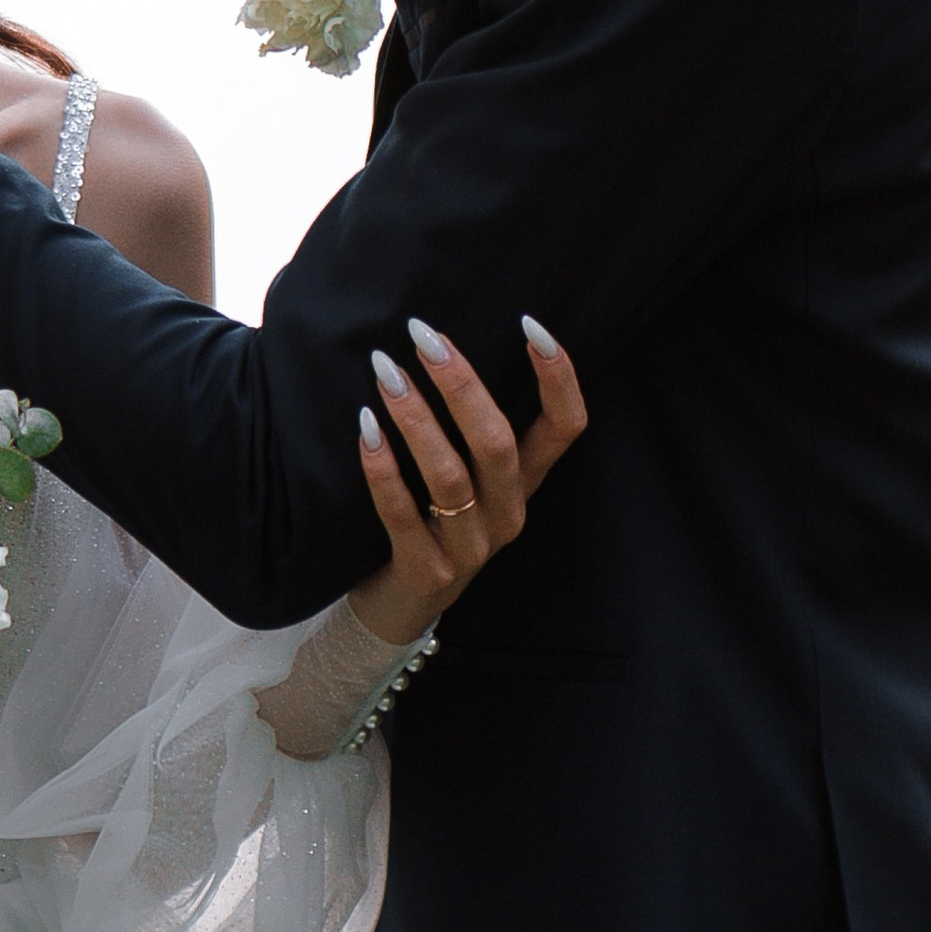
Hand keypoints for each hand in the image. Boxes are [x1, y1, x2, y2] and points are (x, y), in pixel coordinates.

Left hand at [345, 317, 587, 646]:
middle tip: (421, 334)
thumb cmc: (431, 522)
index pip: (566, 428)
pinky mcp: (427, 573)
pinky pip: (402, 514)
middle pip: (497, 442)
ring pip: (449, 475)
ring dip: (415, 417)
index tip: (531, 323)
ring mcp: (470, 549)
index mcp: (525, 484)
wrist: (397, 608)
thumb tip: (442, 341)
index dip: (558, 377)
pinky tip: (364, 428)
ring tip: (384, 372)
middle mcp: (507, 515)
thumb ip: (469, 427)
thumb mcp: (467, 478)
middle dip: (461, 383)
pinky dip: (382, 468)